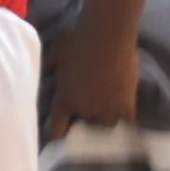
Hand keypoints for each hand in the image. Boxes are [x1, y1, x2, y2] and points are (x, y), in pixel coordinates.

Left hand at [43, 25, 139, 140]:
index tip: (60, 130)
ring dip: (104, 119)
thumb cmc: (76, 43)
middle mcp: (84, 110)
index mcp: (63, 100)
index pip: (55, 130)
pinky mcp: (127, 106)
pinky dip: (126, 122)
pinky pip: (127, 123)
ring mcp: (106, 110)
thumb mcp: (54, 53)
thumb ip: (48, 67)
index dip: (56, 131)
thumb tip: (42, 72)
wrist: (106, 39)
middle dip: (85, 118)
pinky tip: (126, 118)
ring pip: (105, 126)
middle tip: (88, 105)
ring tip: (106, 108)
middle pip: (84, 125)